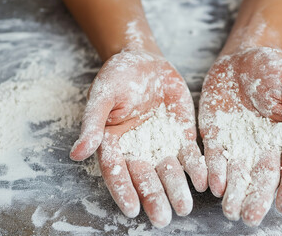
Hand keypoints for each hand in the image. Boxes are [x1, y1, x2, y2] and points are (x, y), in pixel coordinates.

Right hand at [70, 50, 207, 227]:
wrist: (145, 62)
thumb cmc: (117, 77)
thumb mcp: (102, 96)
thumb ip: (93, 123)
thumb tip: (77, 153)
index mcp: (115, 144)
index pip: (117, 172)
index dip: (124, 190)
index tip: (132, 209)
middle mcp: (139, 150)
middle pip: (146, 177)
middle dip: (154, 197)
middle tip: (163, 218)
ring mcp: (162, 144)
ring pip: (170, 171)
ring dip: (177, 188)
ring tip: (185, 206)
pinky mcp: (182, 135)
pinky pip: (191, 155)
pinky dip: (197, 168)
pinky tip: (204, 180)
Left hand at [199, 47, 281, 225]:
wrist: (243, 57)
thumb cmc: (275, 71)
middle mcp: (262, 148)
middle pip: (261, 178)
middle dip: (256, 198)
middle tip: (250, 217)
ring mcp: (238, 143)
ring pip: (237, 173)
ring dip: (233, 192)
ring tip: (230, 211)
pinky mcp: (216, 135)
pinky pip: (215, 157)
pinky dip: (213, 171)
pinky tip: (212, 185)